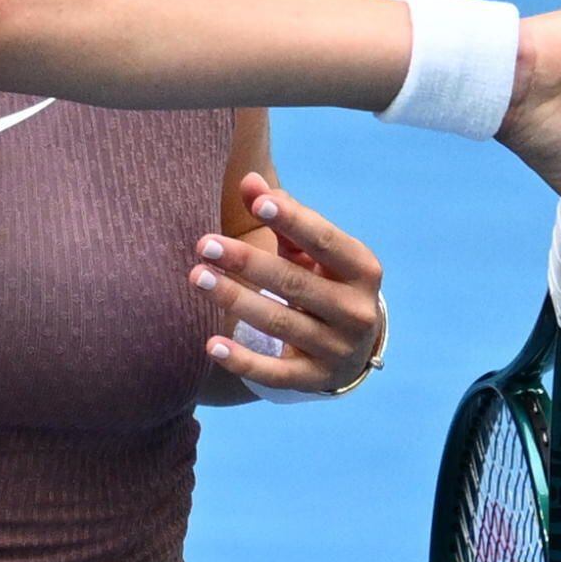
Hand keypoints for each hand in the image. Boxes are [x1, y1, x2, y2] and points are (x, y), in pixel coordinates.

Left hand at [192, 175, 388, 402]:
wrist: (353, 348)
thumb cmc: (326, 282)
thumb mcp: (313, 251)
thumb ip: (284, 215)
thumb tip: (249, 181)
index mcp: (362, 270)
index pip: (325, 242)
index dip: (292, 221)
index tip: (257, 204)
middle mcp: (356, 311)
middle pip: (294, 283)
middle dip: (247, 262)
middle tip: (204, 244)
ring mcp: (337, 349)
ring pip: (280, 323)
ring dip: (235, 300)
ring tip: (197, 277)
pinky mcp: (314, 380)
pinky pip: (274, 372)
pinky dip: (242, 361)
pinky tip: (211, 345)